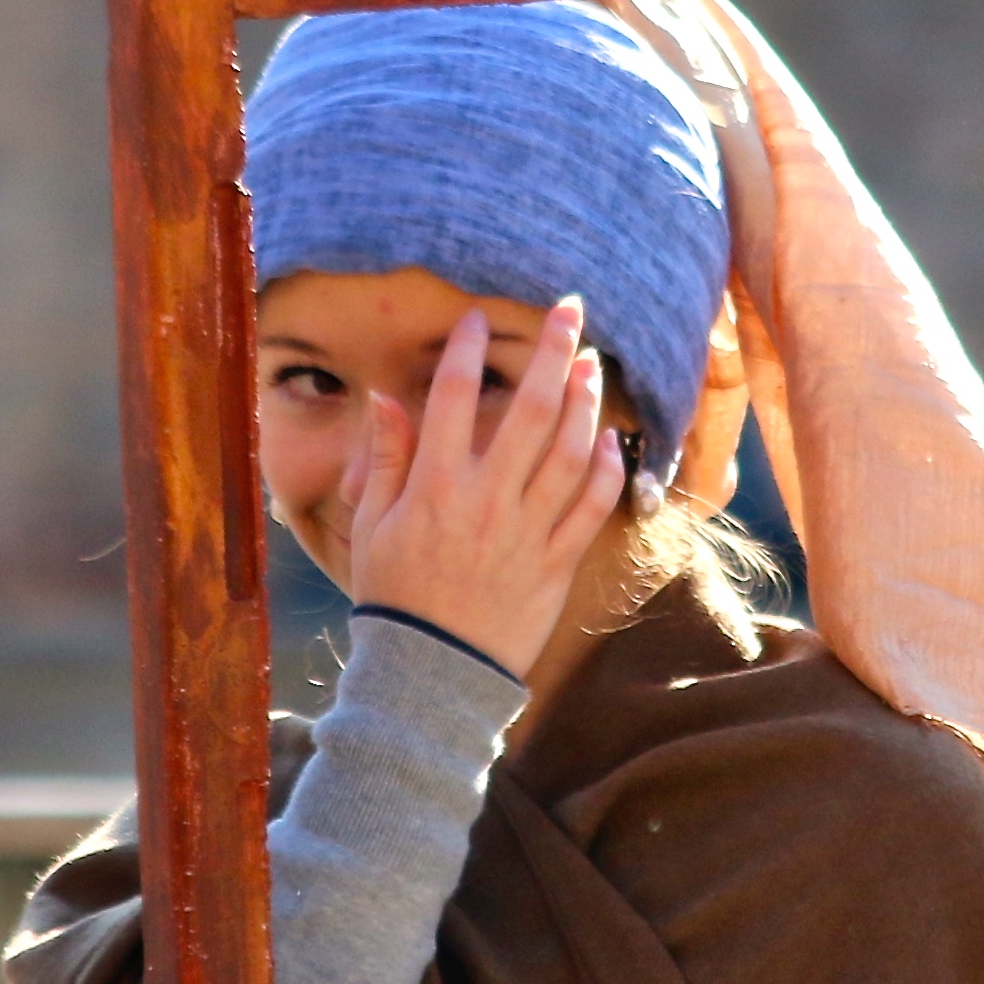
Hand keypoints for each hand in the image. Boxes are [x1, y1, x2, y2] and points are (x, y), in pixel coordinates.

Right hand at [343, 298, 626, 679]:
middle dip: (551, 352)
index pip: (449, 399)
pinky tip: (610, 439)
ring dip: (585, 402)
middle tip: (569, 311)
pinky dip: (606, 470)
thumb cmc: (395, 596)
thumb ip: (385, 459)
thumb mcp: (373, 526)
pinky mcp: (557, 565)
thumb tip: (385, 398)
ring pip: (569, 452)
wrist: (432, 672)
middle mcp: (485, 502)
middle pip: (528, 410)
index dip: (464, 351)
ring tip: (590, 365)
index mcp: (434, 488)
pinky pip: (591, 508)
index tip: (474, 319)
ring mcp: (527, 533)